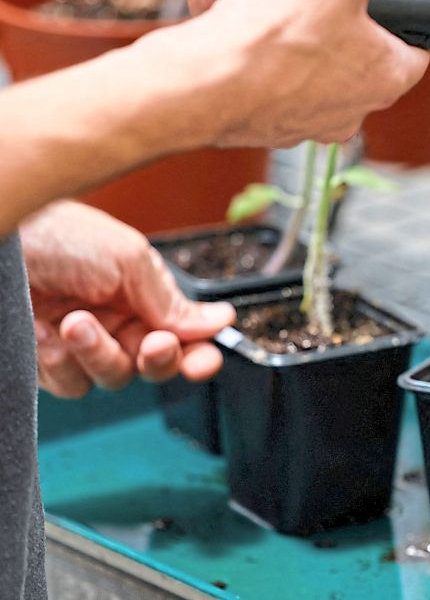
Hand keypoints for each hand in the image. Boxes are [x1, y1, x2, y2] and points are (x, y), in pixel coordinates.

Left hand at [21, 202, 234, 398]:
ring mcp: (82, 344)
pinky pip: (72, 384)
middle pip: (155, 365)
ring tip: (76, 321)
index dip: (199, 353)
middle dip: (159, 358)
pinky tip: (47, 331)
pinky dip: (64, 363)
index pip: (184, 335)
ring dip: (100, 354)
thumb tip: (219, 321)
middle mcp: (116, 321)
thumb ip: (171, 300)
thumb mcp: (128, 258)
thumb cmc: (59, 234)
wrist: (3, 239)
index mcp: (143, 294)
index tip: (203, 362)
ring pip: (114, 377)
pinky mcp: (47, 361)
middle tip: (154, 343)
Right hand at [175, 0, 429, 147]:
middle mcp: (345, 101)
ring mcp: (294, 105)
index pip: (413, 39)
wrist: (195, 86)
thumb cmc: (278, 39)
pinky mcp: (247, 102)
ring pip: (287, 33)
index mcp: (383, 77)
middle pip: (347, 31)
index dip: (405, 1)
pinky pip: (242, 41)